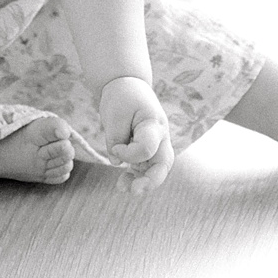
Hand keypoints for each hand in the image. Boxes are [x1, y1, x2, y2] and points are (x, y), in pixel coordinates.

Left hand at [98, 75, 173, 193]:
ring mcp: (156, 145)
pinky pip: (145, 168)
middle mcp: (160, 137)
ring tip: (122, 189)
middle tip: (135, 191)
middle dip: (151, 181)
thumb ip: (115, 138)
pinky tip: (123, 185)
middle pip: (163, 164)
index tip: (115, 147)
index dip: (129, 153)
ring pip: (155, 170)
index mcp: (154, 124)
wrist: (128, 86)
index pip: (148, 147)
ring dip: (140, 182)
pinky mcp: (148, 150)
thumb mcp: (114, 113)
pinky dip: (136, 177)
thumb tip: (117, 163)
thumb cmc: (122, 97)